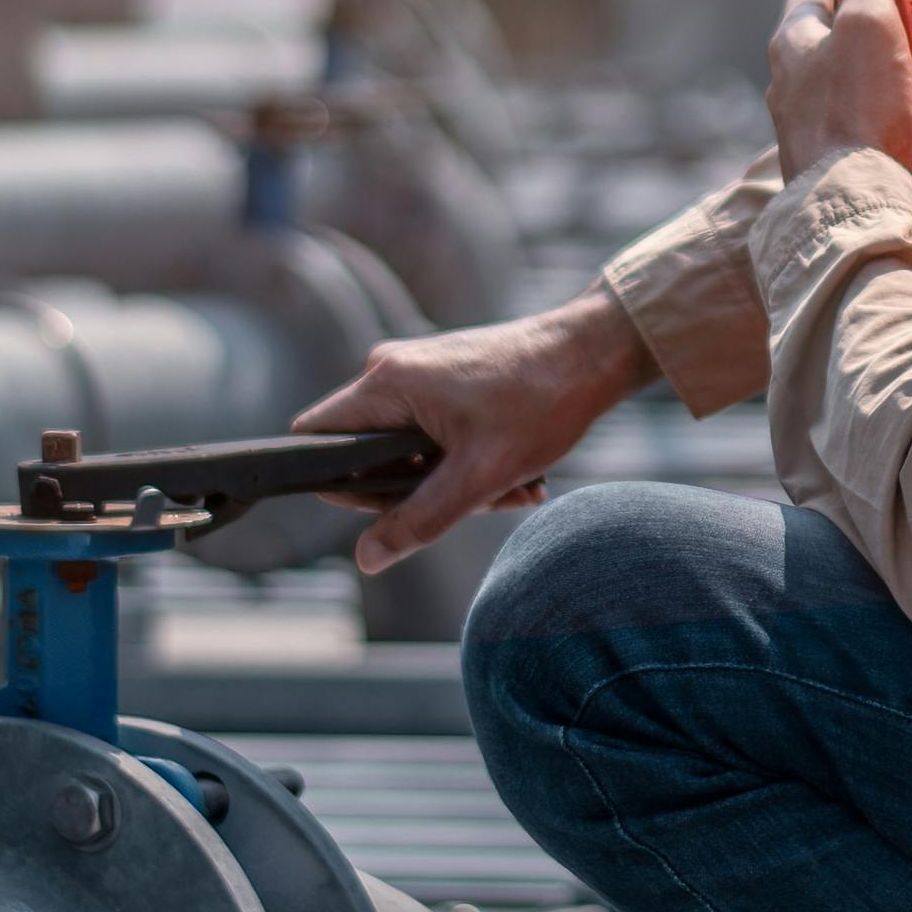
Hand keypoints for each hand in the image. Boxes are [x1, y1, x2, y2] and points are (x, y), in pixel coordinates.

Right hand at [298, 288, 652, 568]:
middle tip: (480, 499)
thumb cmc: (541, 403)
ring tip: (513, 486)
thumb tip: (367, 558)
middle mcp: (391, 371)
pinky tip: (517, 473)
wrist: (593, 353)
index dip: (344, 486)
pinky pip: (434, 437)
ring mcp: (419, 373)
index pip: (317, 441)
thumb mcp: (478, 477)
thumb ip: (417, 521)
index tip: (397, 507)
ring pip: (408, 453)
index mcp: (386, 384)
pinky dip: (470, 462)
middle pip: (368, 456)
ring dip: (456, 483)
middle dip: (421, 492)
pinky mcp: (444, 380)